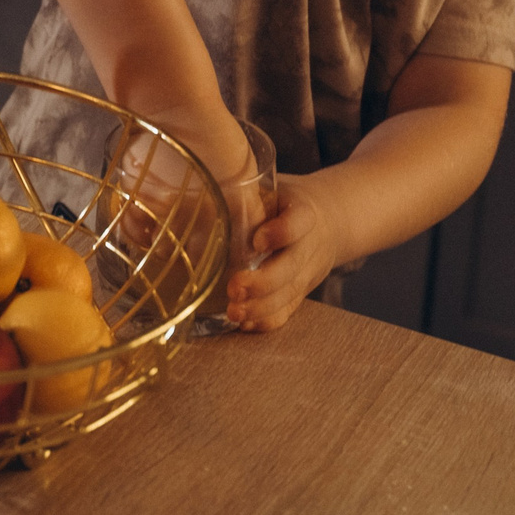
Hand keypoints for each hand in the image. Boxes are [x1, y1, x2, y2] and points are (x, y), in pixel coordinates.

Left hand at [226, 173, 346, 330]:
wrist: (331, 219)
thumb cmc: (285, 203)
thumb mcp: (271, 190)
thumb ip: (243, 198)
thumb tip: (184, 200)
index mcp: (304, 211)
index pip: (298, 222)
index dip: (281, 233)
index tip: (258, 241)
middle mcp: (310, 244)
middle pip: (291, 266)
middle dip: (262, 282)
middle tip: (234, 287)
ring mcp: (308, 271)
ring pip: (289, 293)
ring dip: (261, 307)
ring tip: (234, 311)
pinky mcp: (303, 291)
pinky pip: (289, 309)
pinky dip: (268, 320)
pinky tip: (246, 323)